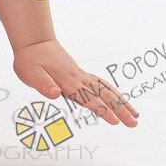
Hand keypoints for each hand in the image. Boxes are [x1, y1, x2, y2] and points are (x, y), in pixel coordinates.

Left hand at [12, 38, 138, 128]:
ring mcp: (81, 75)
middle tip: (134, 124)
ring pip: (106, 89)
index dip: (101, 110)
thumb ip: (43, 85)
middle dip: (120, 110)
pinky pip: (101, 84)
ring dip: (121, 102)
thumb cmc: (30, 60)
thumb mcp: (30, 74)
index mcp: (67, 82)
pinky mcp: (81, 74)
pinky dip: (113, 92)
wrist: (34, 42)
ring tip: (136, 115)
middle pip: (103, 95)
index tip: (115, 121)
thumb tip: (55, 93)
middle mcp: (78, 79)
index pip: (87, 98)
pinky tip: (120, 100)